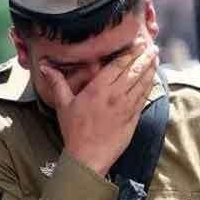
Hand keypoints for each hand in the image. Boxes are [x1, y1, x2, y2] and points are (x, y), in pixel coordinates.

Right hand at [40, 44, 158, 176]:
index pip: (118, 65)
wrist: (88, 157)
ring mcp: (127, 106)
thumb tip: (44, 66)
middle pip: (134, 70)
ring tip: (155, 57)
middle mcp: (116, 95)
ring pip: (143, 82)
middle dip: (144, 56)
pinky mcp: (134, 117)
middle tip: (151, 46)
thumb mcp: (63, 104)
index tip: (137, 43)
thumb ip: (57, 82)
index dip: (130, 52)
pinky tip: (152, 78)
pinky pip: (145, 96)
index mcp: (98, 89)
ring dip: (150, 68)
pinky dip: (150, 84)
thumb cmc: (74, 131)